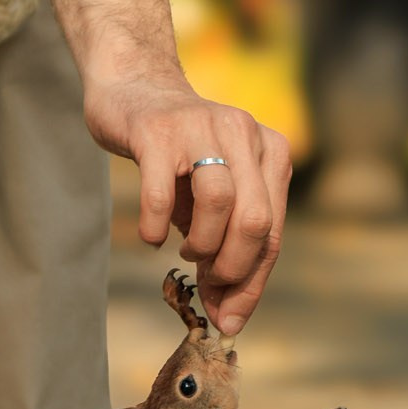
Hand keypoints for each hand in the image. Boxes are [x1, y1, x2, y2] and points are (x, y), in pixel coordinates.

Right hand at [44, 0, 291, 336]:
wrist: (134, 90)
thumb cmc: (180, 157)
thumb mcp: (212, 200)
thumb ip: (226, 250)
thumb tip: (228, 318)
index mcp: (272, 153)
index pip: (273, 232)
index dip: (253, 283)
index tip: (230, 318)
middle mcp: (246, 135)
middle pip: (256, 220)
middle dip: (232, 267)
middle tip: (206, 280)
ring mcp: (202, 128)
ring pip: (219, 203)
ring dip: (201, 244)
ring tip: (185, 250)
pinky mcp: (158, 130)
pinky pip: (162, 190)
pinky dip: (156, 225)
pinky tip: (152, 238)